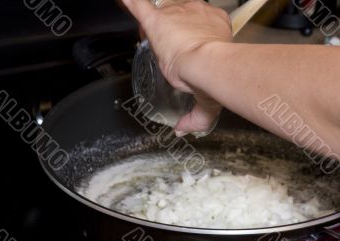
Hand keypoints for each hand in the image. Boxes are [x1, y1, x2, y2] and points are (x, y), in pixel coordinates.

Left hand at [122, 0, 232, 135]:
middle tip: (165, 46)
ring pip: (161, 12)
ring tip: (148, 37)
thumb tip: (183, 130)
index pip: (196, 26)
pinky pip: (140, 5)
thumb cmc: (212, 76)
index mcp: (215, 26)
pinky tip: (125, 4)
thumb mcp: (208, 99)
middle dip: (170, 30)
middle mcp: (199, 13)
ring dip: (153, 24)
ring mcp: (178, 12)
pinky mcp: (157, 17)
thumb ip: (198, 117)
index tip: (180, 51)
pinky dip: (131, 5)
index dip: (185, 37)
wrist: (206, 65)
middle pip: (178, 17)